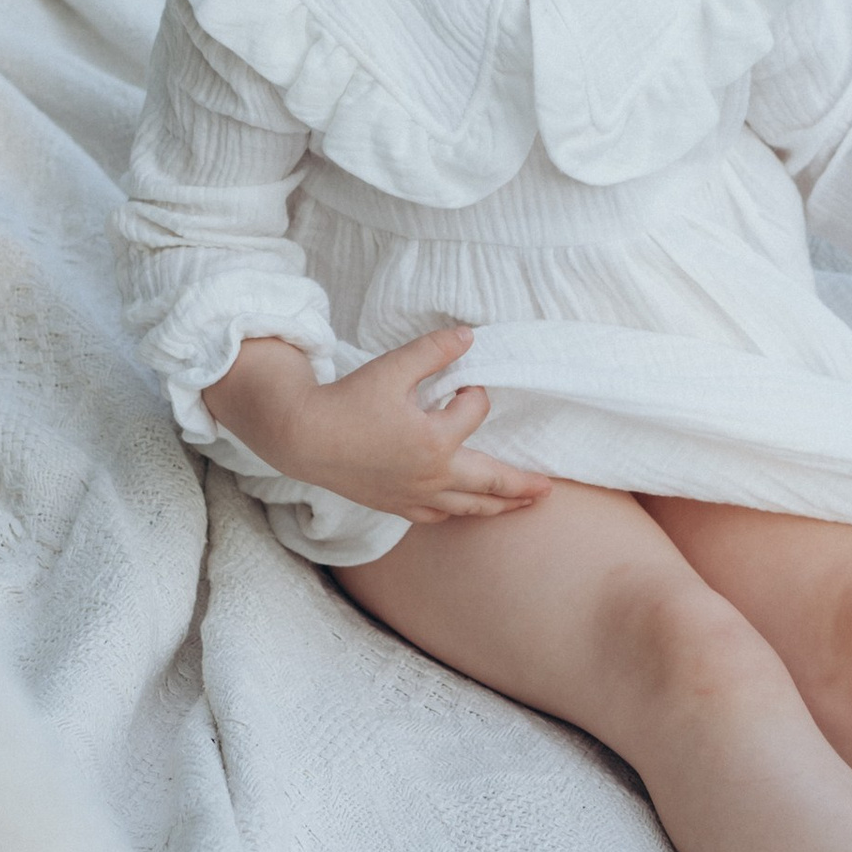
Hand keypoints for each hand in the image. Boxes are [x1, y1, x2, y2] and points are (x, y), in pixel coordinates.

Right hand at [203, 324, 550, 525]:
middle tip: (548, 490)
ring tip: (521, 505)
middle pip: (490, 482)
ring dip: (498, 506)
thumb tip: (470, 335)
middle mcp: (431, 476)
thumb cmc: (348, 400)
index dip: (472, 393)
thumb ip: (435, 350)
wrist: (302, 437)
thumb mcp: (394, 366)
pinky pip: (437, 516)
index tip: (461, 384)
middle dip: (521, 485)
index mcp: (435, 441)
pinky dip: (458, 513)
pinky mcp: (395, 505)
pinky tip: (463, 510)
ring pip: (467, 506)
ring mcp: (414, 496)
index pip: (474, 412)